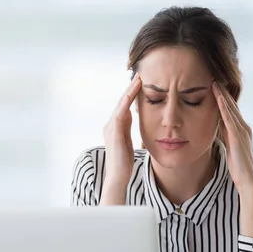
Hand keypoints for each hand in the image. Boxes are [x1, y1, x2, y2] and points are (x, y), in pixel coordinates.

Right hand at [102, 73, 141, 188]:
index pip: (124, 106)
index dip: (132, 94)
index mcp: (115, 126)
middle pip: (122, 102)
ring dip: (129, 92)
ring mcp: (110, 128)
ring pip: (121, 105)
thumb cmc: (124, 163)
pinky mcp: (114, 132)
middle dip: (131, 88)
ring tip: (138, 79)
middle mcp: (110, 124)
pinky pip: (120, 114)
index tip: (141, 82)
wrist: (117, 177)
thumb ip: (128, 129)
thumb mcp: (128, 141)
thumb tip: (132, 116)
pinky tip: (131, 95)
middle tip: (140, 74)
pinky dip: (125, 103)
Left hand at [213, 82, 252, 194]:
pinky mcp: (237, 135)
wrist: (247, 180)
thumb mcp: (231, 148)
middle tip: (215, 79)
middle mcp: (244, 127)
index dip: (225, 99)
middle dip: (224, 92)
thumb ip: (227, 137)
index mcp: (242, 131)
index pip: (232, 111)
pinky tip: (217, 97)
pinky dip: (223, 106)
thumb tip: (220, 129)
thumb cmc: (239, 168)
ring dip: (222, 95)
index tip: (217, 88)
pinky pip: (229, 117)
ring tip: (215, 82)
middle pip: (232, 106)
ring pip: (230, 108)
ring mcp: (242, 130)